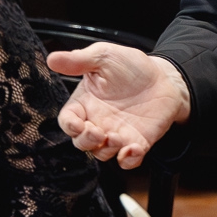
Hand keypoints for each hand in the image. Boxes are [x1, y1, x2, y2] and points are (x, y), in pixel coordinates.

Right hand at [47, 42, 190, 167]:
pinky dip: (129, 160)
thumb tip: (52, 58)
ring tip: (116, 137)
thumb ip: (78, 60)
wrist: (163, 77)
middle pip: (81, 142)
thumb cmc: (131, 66)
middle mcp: (98, 122)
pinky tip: (133, 148)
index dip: (69, 125)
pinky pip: (128, 160)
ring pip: (102, 153)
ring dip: (106, 150)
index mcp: (85, 103)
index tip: (77, 123)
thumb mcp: (103, 56)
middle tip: (97, 132)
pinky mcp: (137, 142)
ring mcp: (117, 134)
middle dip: (86, 141)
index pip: (68, 120)